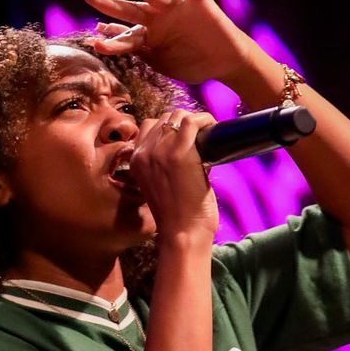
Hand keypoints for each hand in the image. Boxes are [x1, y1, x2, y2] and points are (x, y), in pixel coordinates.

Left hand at [76, 0, 249, 86]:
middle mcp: (159, 19)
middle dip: (104, 0)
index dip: (108, 36)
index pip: (124, 34)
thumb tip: (111, 40)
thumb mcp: (161, 63)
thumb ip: (139, 52)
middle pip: (126, 8)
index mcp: (151, 36)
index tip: (91, 37)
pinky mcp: (198, 2)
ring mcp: (176, 9)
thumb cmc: (194, 63)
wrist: (225, 63)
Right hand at [127, 109, 218, 241]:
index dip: (169, 128)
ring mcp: (160, 151)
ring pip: (177, 116)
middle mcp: (144, 153)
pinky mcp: (180, 153)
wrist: (183, 234)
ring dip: (194, 122)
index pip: (149, 127)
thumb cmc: (178, 217)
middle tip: (199, 138)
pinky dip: (205, 121)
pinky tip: (213, 130)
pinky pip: (192, 121)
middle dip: (182, 124)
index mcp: (136, 161)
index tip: (184, 138)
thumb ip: (163, 165)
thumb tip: (187, 147)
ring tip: (206, 136)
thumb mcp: (159, 186)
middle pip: (164, 118)